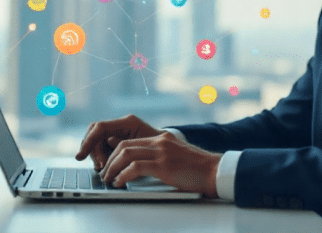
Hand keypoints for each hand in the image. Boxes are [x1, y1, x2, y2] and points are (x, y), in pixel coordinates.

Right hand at [75, 114, 161, 169]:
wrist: (174, 153)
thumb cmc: (164, 150)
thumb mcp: (146, 151)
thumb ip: (126, 152)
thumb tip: (107, 162)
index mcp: (128, 123)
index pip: (100, 128)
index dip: (88, 142)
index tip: (81, 156)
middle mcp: (121, 126)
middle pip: (94, 134)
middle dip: (92, 151)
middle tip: (100, 168)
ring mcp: (118, 134)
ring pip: (96, 143)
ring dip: (96, 157)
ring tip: (104, 170)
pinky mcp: (118, 144)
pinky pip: (102, 150)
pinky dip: (101, 159)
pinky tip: (107, 168)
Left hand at [99, 131, 220, 197]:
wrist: (216, 172)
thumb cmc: (197, 170)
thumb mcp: (175, 157)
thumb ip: (158, 156)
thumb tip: (136, 165)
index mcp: (162, 138)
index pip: (129, 140)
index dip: (114, 153)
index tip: (109, 164)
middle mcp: (160, 141)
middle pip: (124, 145)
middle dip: (110, 160)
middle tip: (105, 174)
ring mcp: (162, 152)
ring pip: (126, 153)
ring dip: (113, 168)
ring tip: (109, 180)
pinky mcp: (164, 165)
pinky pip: (135, 167)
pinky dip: (123, 175)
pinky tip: (120, 183)